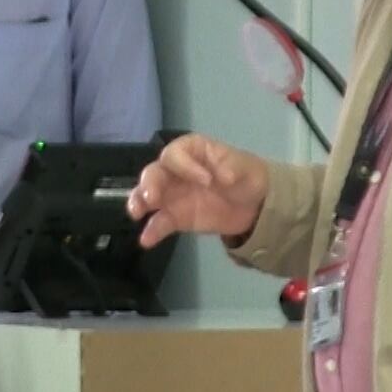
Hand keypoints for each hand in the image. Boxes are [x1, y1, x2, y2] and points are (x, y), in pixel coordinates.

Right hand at [125, 134, 268, 248]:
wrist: (254, 205)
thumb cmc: (245, 176)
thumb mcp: (245, 168)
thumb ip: (234, 168)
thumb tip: (225, 176)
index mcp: (191, 151)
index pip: (177, 154)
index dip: (185, 165)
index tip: (206, 181)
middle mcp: (176, 170)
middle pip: (155, 173)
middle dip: (150, 183)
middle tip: (152, 198)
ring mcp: (173, 194)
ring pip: (148, 195)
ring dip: (139, 202)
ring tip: (137, 213)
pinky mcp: (176, 217)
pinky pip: (159, 222)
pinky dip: (152, 230)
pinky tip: (147, 240)